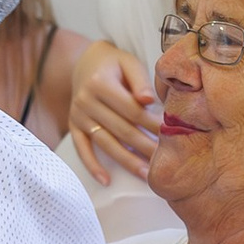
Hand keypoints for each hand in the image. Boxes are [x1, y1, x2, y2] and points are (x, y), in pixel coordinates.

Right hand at [67, 39, 158, 182]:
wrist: (85, 62)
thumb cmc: (115, 64)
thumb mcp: (129, 63)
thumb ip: (140, 81)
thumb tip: (148, 100)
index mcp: (100, 83)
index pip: (131, 109)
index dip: (151, 124)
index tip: (170, 136)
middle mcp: (85, 101)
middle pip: (120, 129)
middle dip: (144, 146)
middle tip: (164, 162)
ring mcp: (78, 116)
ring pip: (105, 143)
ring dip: (126, 161)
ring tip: (146, 175)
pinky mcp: (74, 126)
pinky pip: (82, 149)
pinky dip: (93, 166)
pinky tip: (106, 180)